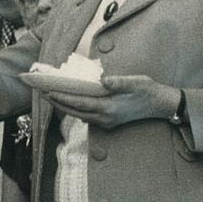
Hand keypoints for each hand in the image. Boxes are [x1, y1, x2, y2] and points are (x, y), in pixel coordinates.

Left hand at [47, 74, 180, 128]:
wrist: (160, 105)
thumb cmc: (148, 90)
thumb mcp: (136, 82)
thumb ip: (119, 81)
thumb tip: (103, 79)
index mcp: (109, 108)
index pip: (80, 103)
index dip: (63, 98)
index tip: (49, 91)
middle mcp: (105, 118)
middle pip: (75, 112)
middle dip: (58, 103)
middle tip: (42, 93)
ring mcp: (107, 122)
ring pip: (80, 116)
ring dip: (65, 107)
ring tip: (51, 97)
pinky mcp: (109, 122)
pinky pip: (88, 117)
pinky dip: (76, 110)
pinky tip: (70, 103)